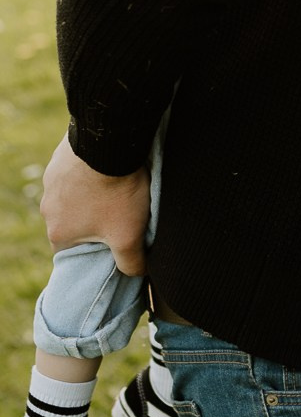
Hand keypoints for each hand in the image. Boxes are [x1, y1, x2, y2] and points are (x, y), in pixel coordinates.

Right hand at [41, 131, 149, 275]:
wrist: (110, 143)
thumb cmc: (117, 193)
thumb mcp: (129, 237)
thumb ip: (131, 263)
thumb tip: (136, 272)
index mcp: (58, 232)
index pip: (74, 252)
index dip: (95, 250)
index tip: (113, 241)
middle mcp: (47, 207)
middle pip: (74, 223)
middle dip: (95, 221)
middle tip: (120, 213)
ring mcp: (52, 181)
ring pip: (75, 196)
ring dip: (94, 196)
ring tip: (118, 189)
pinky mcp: (60, 159)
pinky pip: (76, 172)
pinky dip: (92, 174)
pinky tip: (112, 169)